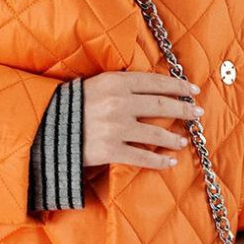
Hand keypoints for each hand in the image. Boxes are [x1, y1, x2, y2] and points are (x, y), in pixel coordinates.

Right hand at [81, 71, 201, 167]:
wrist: (46, 129)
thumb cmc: (71, 105)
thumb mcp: (96, 85)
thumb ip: (122, 85)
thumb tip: (153, 87)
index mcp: (114, 82)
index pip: (155, 82)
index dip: (178, 86)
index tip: (193, 89)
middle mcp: (118, 102)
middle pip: (160, 104)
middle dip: (183, 108)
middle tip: (198, 113)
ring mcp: (115, 127)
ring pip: (155, 132)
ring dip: (173, 137)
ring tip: (183, 140)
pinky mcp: (110, 149)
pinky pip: (142, 156)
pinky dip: (159, 160)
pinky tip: (170, 161)